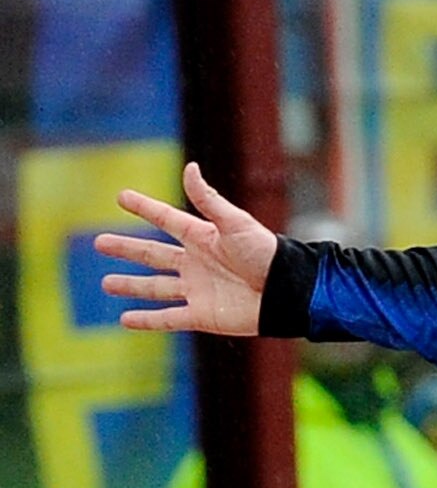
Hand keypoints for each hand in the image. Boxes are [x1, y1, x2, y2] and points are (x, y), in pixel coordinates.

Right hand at [96, 163, 277, 335]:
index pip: (166, 219)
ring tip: (106, 283)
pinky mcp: (203, 316)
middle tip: (99, 243)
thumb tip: (189, 167)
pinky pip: (168, 318)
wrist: (286, 291)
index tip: (122, 197)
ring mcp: (197, 290)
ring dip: (130, 285)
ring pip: (155, 287)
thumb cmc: (266, 253)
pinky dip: (146, 320)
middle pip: (153, 255)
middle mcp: (196, 263)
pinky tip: (124, 319)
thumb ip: (209, 199)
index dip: (145, 208)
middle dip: (127, 249)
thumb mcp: (235, 222)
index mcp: (203, 237)